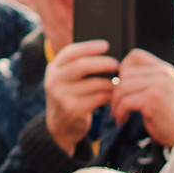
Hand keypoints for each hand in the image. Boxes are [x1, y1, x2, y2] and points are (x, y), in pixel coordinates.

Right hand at [43, 39, 120, 154]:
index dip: (89, 47)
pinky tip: (115, 96)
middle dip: (103, 63)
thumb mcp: (67, 81)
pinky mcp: (73, 109)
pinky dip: (110, 96)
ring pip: (94, 83)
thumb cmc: (70, 98)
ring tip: (120, 82)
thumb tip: (107, 54)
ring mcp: (62, 95)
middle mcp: (54, 80)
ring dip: (111, 83)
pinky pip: (98, 98)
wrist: (60, 127)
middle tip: (117, 64)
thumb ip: (78, 68)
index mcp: (53, 68)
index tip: (106, 45)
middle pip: (82, 65)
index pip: (70, 52)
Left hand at [110, 49, 173, 146]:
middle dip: (116, 91)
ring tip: (118, 113)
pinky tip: (122, 119)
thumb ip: (145, 78)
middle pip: (125, 73)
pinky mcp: (152, 100)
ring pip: (123, 87)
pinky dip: (119, 112)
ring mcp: (159, 86)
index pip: (135, 55)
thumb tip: (118, 74)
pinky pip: (125, 102)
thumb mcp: (160, 89)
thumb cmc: (166, 114)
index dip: (123, 68)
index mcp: (164, 69)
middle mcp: (163, 74)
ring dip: (116, 103)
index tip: (121, 85)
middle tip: (117, 104)